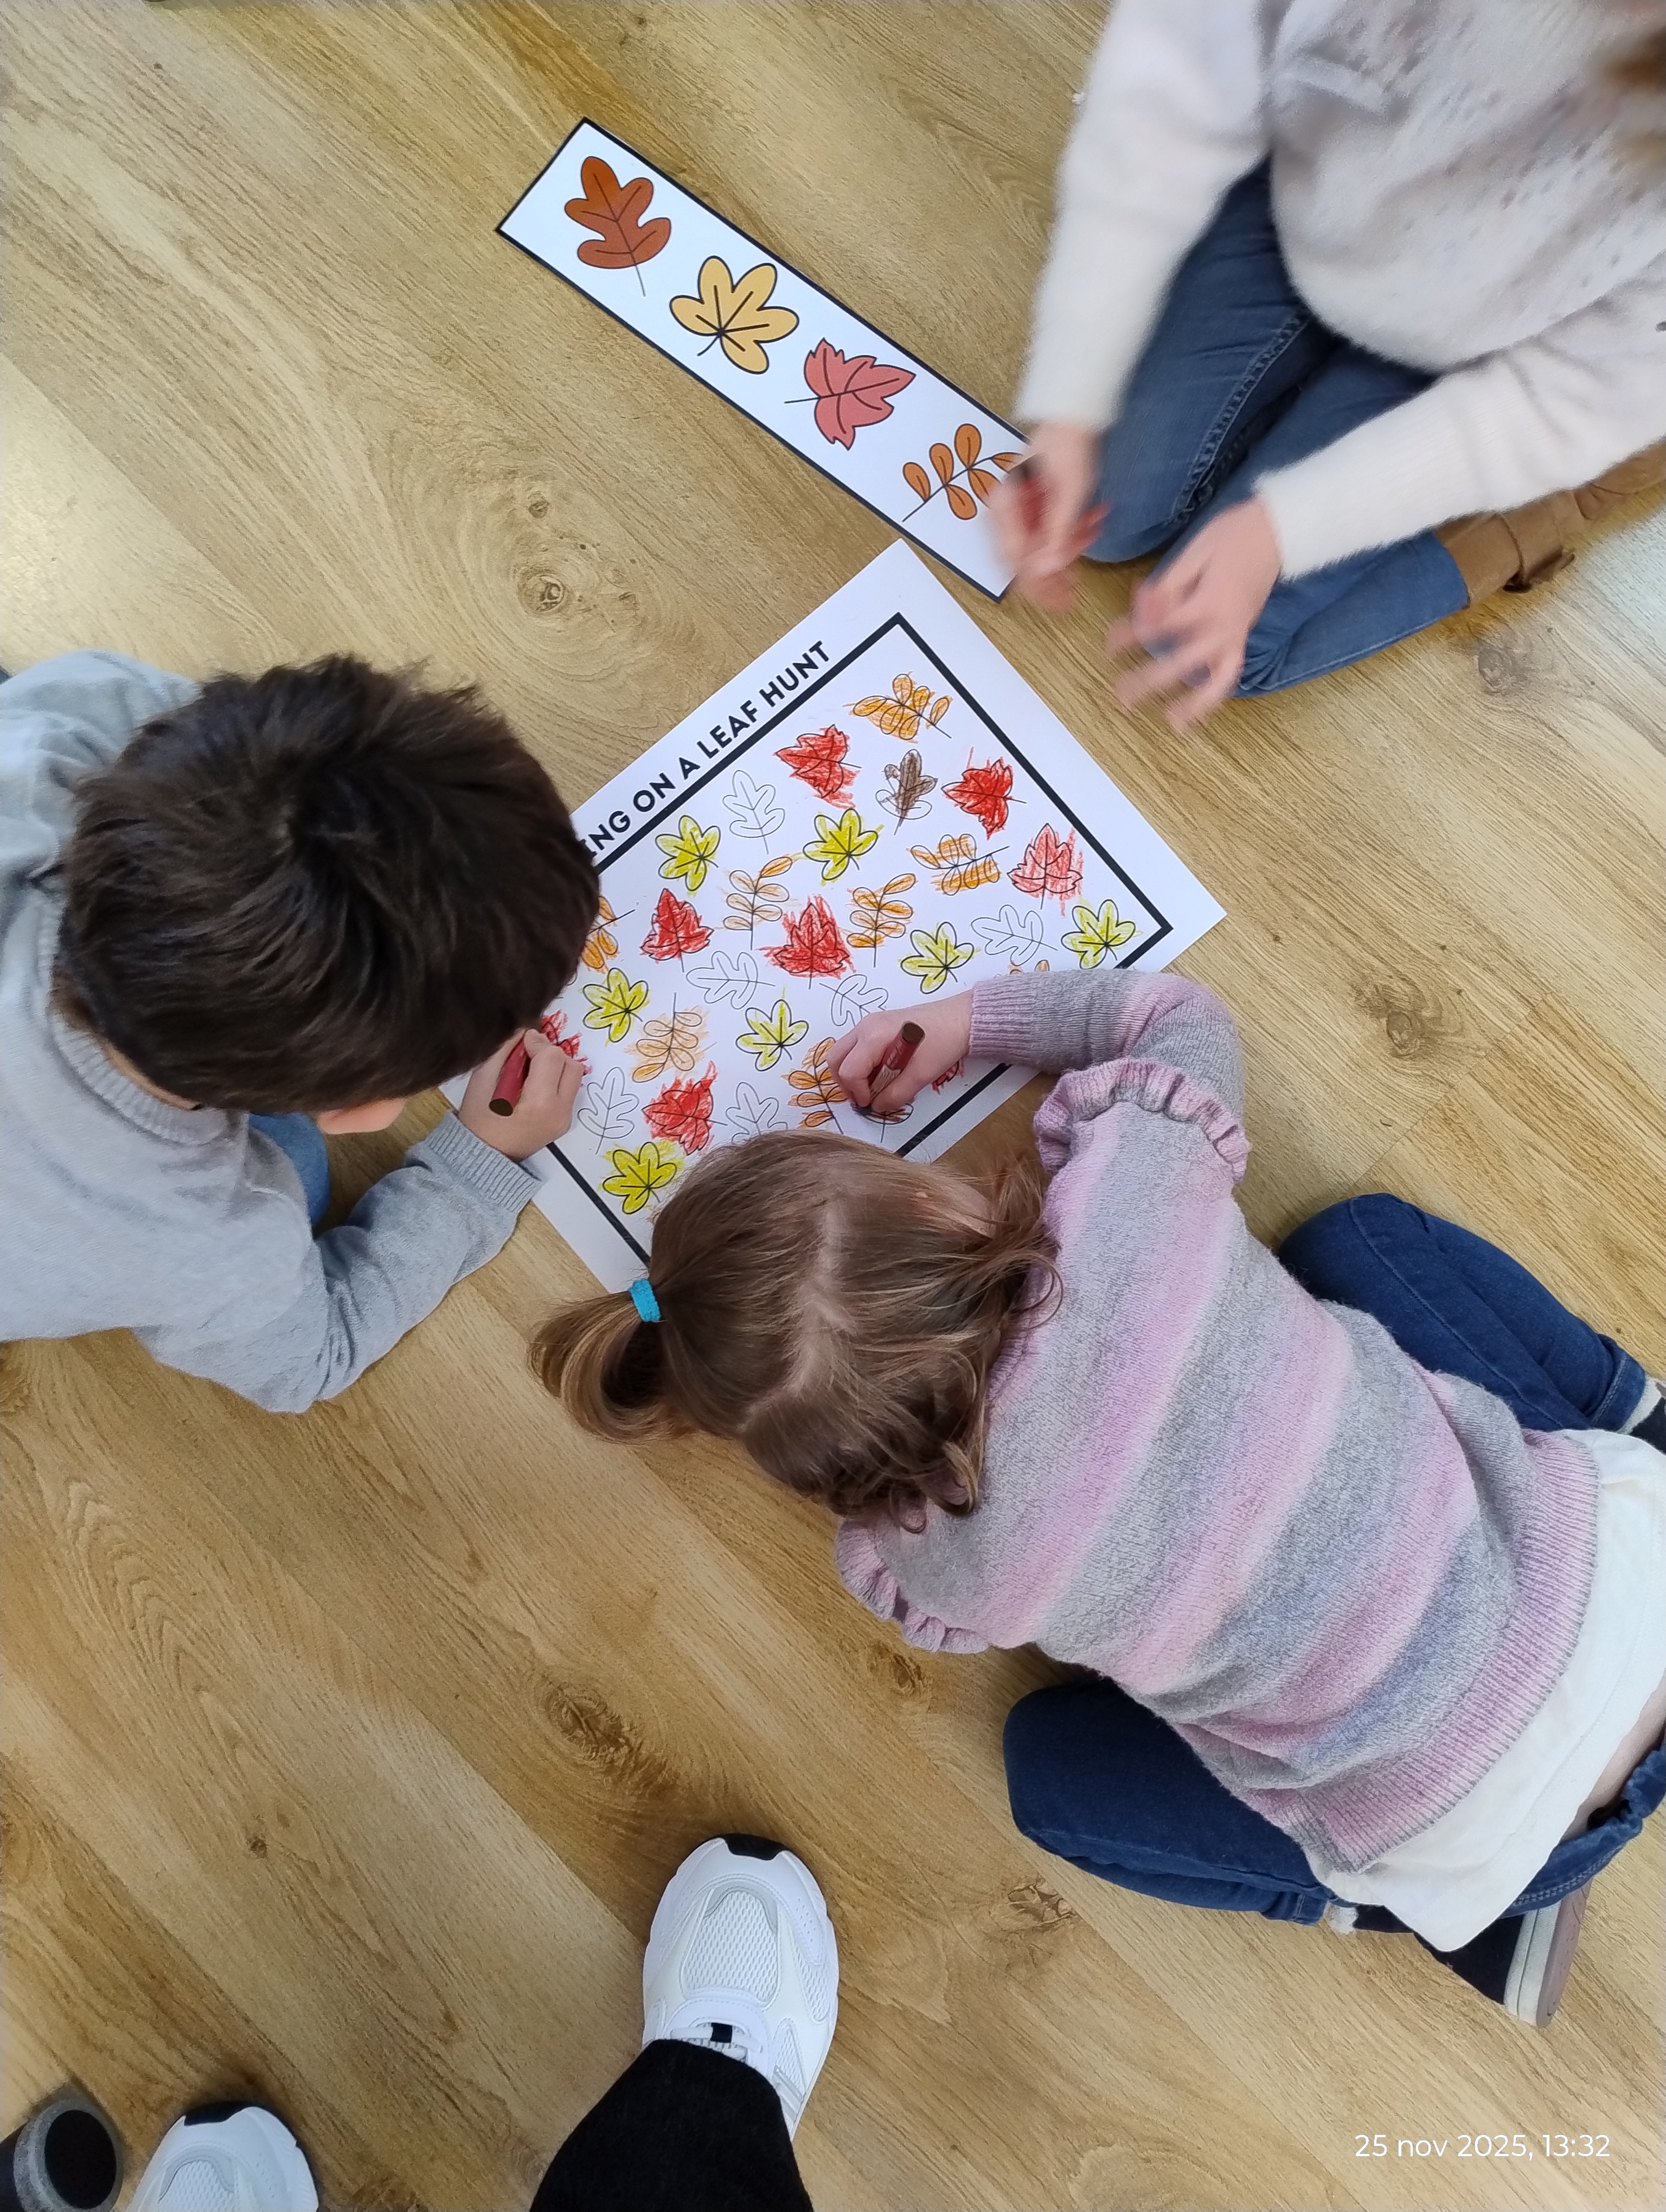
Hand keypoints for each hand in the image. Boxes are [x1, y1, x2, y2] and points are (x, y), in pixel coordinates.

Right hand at [458, 1029, 584, 1158]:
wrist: (483, 1161)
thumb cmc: (478, 1124)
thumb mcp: (481, 1083)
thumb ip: (501, 1052)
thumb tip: (519, 1028)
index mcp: (539, 1103)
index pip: (553, 1056)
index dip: (536, 1042)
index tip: (521, 1041)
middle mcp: (559, 1112)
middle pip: (571, 1064)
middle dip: (550, 1054)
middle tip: (526, 1056)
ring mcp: (564, 1119)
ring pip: (573, 1076)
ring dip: (555, 1066)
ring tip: (530, 1071)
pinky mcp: (564, 1122)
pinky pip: (568, 1090)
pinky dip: (555, 1080)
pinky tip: (532, 1085)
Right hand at [828, 995, 973, 1114]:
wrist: (961, 1018)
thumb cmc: (943, 1042)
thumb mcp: (921, 1074)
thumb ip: (896, 1094)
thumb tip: (878, 1107)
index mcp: (874, 1035)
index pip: (849, 1070)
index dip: (857, 1092)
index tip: (871, 1103)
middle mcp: (865, 1026)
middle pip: (835, 1059)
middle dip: (845, 1083)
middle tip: (864, 1098)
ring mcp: (868, 1023)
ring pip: (843, 1052)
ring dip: (851, 1073)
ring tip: (872, 1087)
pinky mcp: (876, 1026)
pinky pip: (855, 1048)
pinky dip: (860, 1064)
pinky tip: (880, 1073)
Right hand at [990, 422, 1106, 612]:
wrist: (1074, 416)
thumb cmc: (1068, 444)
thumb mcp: (1069, 493)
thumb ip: (1058, 533)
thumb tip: (1048, 571)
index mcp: (1005, 504)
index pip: (1014, 556)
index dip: (1035, 583)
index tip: (1057, 599)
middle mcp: (1006, 510)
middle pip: (1023, 558)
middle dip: (1053, 574)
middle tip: (1073, 593)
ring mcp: (1019, 509)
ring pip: (1039, 548)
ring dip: (1069, 546)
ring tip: (1093, 531)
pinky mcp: (1033, 507)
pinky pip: (1049, 532)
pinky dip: (1071, 532)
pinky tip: (1093, 523)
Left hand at [1105, 496, 1280, 728]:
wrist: (1277, 531)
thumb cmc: (1232, 534)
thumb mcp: (1194, 551)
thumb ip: (1168, 586)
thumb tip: (1143, 611)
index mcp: (1207, 603)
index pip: (1161, 628)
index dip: (1132, 637)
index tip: (1109, 645)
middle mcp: (1224, 627)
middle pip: (1181, 662)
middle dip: (1149, 681)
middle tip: (1121, 696)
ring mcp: (1236, 635)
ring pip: (1216, 679)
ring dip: (1194, 703)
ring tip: (1172, 723)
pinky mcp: (1243, 636)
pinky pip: (1231, 671)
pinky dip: (1215, 692)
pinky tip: (1197, 708)